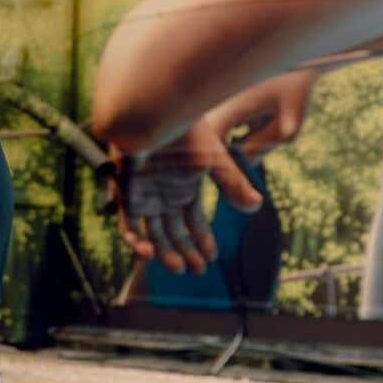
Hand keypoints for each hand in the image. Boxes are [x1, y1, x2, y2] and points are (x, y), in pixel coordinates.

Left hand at [107, 69, 317, 273]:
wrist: (151, 111)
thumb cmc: (183, 129)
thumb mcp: (214, 159)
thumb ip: (232, 184)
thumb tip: (256, 207)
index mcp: (185, 185)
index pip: (193, 220)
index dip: (202, 240)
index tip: (212, 258)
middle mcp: (163, 193)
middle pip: (173, 231)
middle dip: (185, 252)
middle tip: (196, 270)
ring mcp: (145, 194)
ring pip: (151, 232)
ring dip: (164, 252)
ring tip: (178, 267)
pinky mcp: (127, 192)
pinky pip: (127, 222)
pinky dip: (135, 240)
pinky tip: (148, 252)